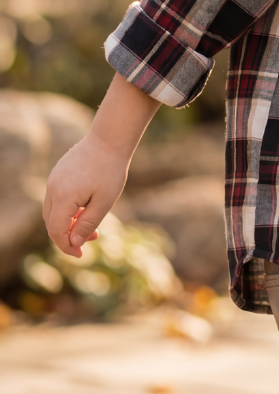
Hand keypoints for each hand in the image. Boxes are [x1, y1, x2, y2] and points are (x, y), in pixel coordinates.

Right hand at [42, 132, 128, 256]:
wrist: (110, 139)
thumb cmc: (111, 170)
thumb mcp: (104, 202)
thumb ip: (87, 224)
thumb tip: (73, 242)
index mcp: (63, 197)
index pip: (56, 231)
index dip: (66, 246)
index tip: (81, 254)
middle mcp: (53, 188)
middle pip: (52, 223)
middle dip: (69, 235)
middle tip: (94, 237)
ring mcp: (53, 179)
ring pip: (53, 211)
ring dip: (68, 222)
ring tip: (93, 223)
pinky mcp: (58, 173)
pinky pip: (57, 197)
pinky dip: (68, 208)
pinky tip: (87, 206)